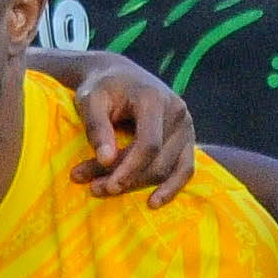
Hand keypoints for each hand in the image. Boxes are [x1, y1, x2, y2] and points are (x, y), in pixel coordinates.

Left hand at [66, 52, 198, 203]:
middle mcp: (177, 111)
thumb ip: (97, 127)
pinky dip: (171, 187)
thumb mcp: (90, 100)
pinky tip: (153, 202)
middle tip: (94, 188)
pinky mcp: (187, 137)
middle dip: (127, 179)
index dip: (128, 169)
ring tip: (106, 190)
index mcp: (154, 98)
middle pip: (157, 159)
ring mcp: (186, 125)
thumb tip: (106, 160)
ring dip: (139, 185)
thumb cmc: (100, 87)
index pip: (148, 144)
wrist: (118, 75)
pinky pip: (185, 169)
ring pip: (168, 168)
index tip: (103, 185)